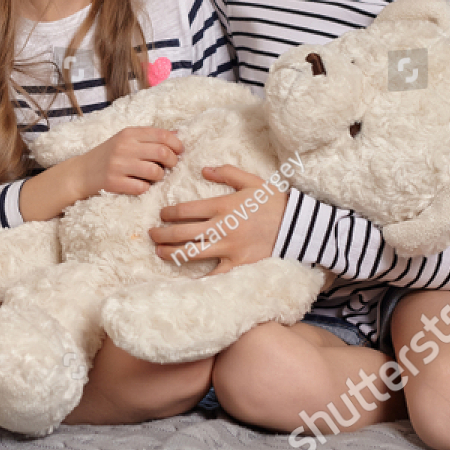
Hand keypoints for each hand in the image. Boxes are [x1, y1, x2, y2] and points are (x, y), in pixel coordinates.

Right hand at [66, 126, 182, 199]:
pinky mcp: (114, 183)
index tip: (179, 152)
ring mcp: (118, 165)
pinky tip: (140, 185)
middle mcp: (124, 147)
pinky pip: (142, 188)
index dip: (176, 144)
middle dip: (173, 162)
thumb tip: (177, 134)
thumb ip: (150, 137)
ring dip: (160, 177)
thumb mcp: (126, 140)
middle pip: (162, 153)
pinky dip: (145, 188)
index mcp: (129, 134)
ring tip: (154, 176)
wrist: (81, 173)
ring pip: (155, 172)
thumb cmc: (109, 156)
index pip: (162, 135)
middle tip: (171, 166)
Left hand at [148, 164, 287, 274]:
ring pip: (191, 252)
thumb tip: (204, 169)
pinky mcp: (238, 263)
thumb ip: (227, 173)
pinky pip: (215, 274)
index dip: (168, 213)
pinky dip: (200, 278)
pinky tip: (185, 280)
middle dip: (162, 234)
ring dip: (171, 253)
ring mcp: (229, 247)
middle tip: (151, 234)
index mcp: (223, 206)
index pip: (186, 210)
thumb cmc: (274, 202)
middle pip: (182, 233)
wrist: (298, 226)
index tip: (161, 215)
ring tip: (160, 252)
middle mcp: (222, 227)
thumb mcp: (252, 181)